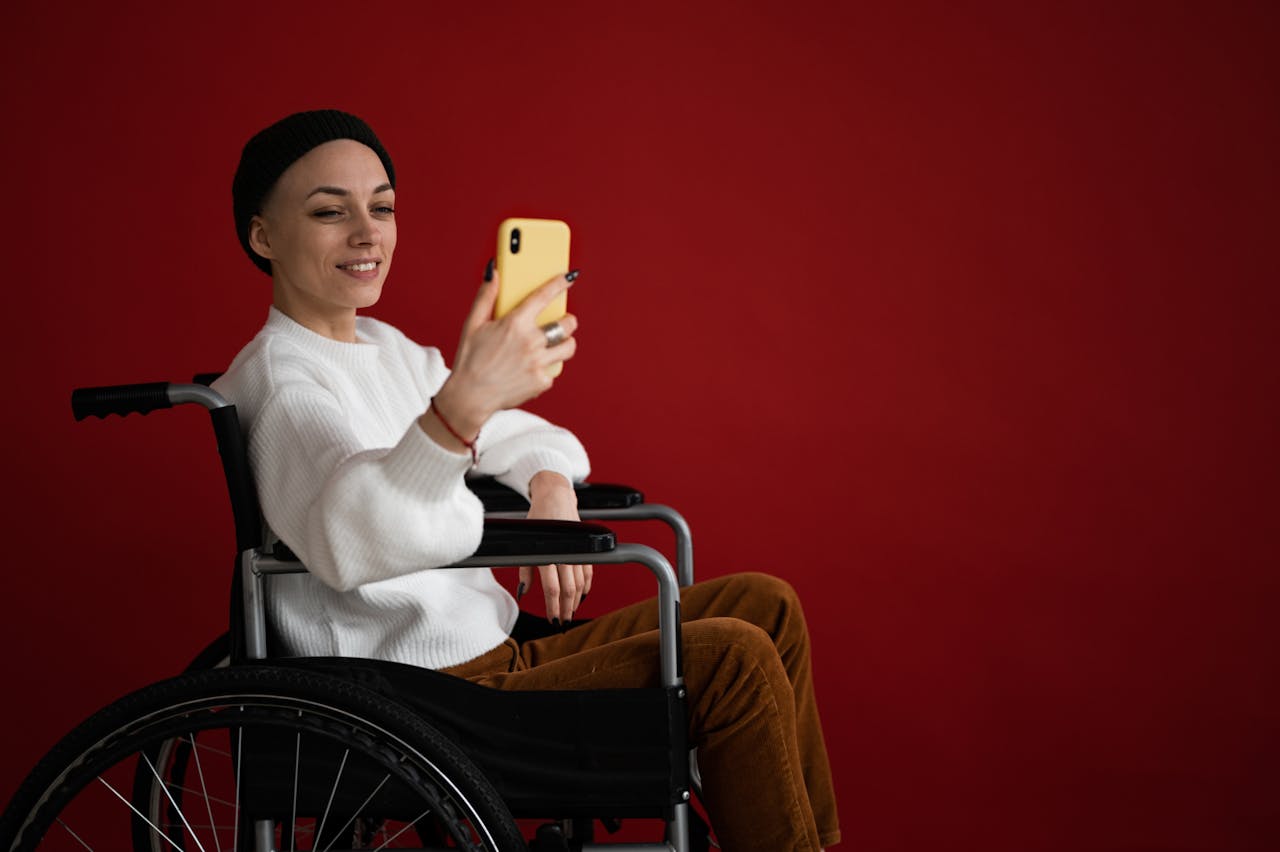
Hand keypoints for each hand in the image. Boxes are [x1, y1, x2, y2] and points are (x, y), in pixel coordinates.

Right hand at [430, 265, 578, 439]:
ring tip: (556, 344)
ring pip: (568, 348)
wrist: (470, 397)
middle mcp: (531, 342)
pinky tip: (532, 368)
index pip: (544, 297)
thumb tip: (493, 273)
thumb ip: (486, 297)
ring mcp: (538, 363)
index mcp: (515, 324)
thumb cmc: (470, 360)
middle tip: (565, 321)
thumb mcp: (473, 324)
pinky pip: (553, 370)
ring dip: (566, 343)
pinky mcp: (541, 382)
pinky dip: (546, 368)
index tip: (568, 278)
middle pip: (567, 325)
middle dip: (568, 321)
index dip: (559, 284)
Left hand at [518, 471, 591, 623]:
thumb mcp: (525, 542)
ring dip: (576, 600)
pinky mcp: (584, 546)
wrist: (554, 497)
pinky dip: (586, 586)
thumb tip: (523, 591)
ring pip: (580, 583)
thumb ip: (525, 568)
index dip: (553, 606)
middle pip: (568, 589)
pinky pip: (588, 572)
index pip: (552, 588)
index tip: (552, 619)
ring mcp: (576, 549)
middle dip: (566, 608)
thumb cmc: (536, 519)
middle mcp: (565, 552)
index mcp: (548, 552)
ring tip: (570, 611)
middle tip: (562, 622)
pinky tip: (581, 596)